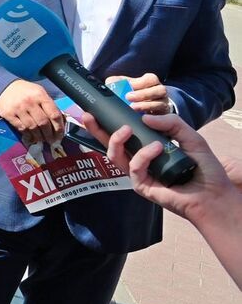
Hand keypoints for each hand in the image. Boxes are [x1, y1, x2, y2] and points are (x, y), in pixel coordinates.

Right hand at [0, 79, 64, 145]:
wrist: (6, 87)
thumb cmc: (27, 92)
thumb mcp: (40, 93)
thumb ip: (49, 106)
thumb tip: (60, 122)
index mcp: (41, 95)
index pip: (54, 114)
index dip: (59, 128)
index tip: (60, 136)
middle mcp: (30, 101)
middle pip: (43, 123)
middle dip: (49, 135)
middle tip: (51, 141)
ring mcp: (18, 108)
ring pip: (32, 127)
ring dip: (38, 136)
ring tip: (41, 140)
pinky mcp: (8, 114)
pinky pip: (21, 128)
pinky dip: (27, 135)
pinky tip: (31, 137)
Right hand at [80, 112, 240, 224]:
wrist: (214, 194)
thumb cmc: (204, 169)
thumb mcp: (190, 137)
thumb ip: (171, 123)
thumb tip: (144, 117)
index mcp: (147, 149)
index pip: (124, 136)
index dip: (109, 124)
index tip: (99, 109)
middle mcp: (139, 161)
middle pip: (110, 146)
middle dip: (96, 130)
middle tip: (89, 115)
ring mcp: (139, 174)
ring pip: (114, 156)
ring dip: (117, 140)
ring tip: (128, 129)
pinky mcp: (141, 185)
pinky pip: (134, 166)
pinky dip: (143, 154)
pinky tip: (157, 147)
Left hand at [106, 72, 172, 114]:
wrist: (137, 108)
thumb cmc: (129, 92)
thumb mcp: (121, 84)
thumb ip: (115, 82)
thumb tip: (110, 84)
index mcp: (151, 81)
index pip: (151, 79)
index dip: (141, 83)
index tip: (129, 86)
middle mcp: (159, 91)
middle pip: (160, 90)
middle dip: (144, 94)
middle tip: (128, 98)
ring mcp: (163, 103)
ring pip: (161, 104)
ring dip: (146, 106)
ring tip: (133, 108)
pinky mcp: (162, 116)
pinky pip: (160, 116)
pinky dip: (151, 117)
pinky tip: (140, 117)